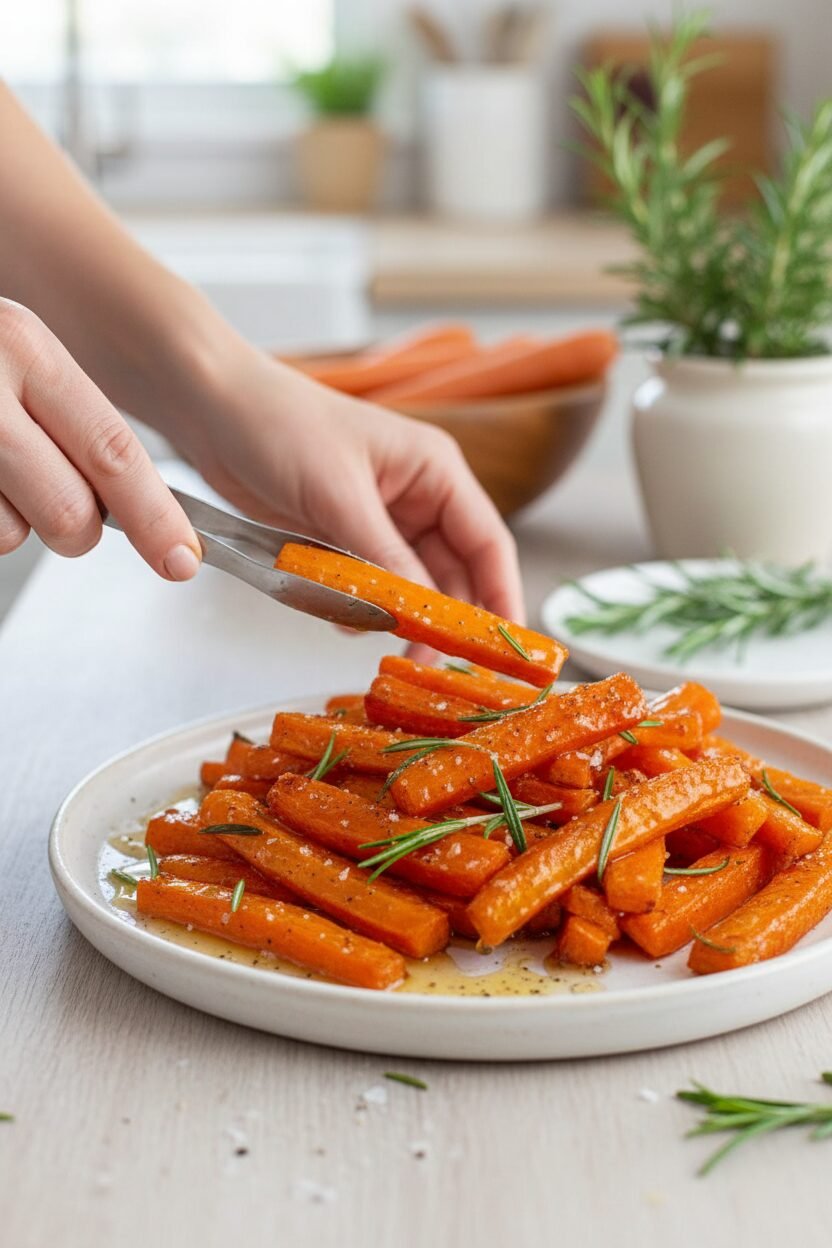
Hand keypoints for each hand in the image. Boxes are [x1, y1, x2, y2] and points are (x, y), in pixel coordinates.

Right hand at [0, 299, 200, 579]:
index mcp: (25, 346)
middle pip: (71, 510)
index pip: (114, 450)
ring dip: (9, 524)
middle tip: (61, 508)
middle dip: (77, 530)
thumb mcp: (14, 360)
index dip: (156, 517)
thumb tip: (137, 504)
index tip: (182, 559)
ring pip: (11, 534)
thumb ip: (68, 419)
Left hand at [170, 347, 524, 621]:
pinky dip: (359, 607)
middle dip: (443, 620)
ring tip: (382, 645)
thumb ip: (383, 558)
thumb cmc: (279, 425)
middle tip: (430, 664)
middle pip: (452, 574)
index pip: (487, 542)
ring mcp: (380, 520)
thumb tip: (422, 614)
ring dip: (396, 617)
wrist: (211, 410)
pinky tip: (340, 618)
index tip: (502, 647)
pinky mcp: (344, 538)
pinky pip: (368, 586)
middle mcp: (417, 496)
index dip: (500, 597)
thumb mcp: (338, 495)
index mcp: (434, 470)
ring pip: (409, 586)